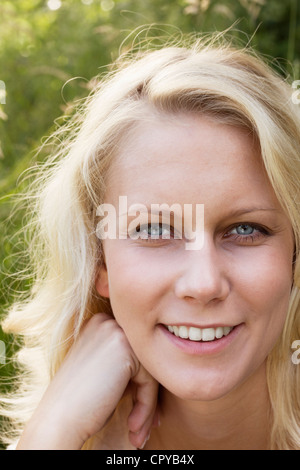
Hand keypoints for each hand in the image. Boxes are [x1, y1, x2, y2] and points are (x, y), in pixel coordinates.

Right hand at [17, 313, 158, 448]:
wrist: (57, 419)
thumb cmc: (79, 402)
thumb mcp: (104, 372)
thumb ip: (127, 361)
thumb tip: (160, 367)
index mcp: (99, 324)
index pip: (134, 351)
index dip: (140, 383)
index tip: (140, 411)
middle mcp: (107, 322)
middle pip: (144, 359)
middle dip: (146, 395)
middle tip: (143, 425)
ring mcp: (115, 332)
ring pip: (150, 371)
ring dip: (148, 405)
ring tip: (138, 430)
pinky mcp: (125, 349)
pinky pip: (150, 381)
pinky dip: (146, 407)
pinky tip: (132, 426)